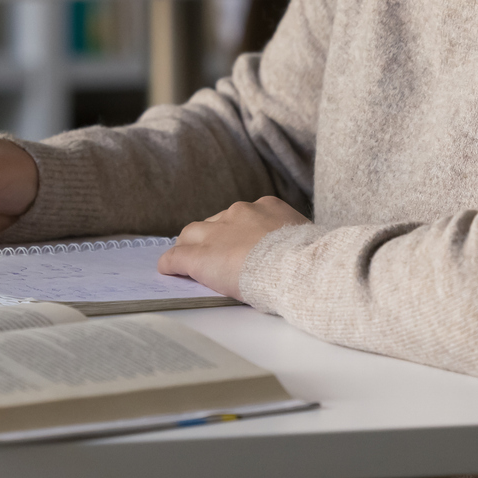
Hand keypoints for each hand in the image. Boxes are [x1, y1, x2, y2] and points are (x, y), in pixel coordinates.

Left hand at [157, 197, 309, 299]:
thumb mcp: (307, 239)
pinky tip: (168, 270)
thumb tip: (301, 249)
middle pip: (215, 222)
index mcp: (267, 207)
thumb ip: (294, 238)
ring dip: (188, 246)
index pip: (242, 216)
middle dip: (211, 236)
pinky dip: (171, 264)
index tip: (238, 243)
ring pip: (192, 235)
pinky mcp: (200, 257)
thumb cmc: (310, 258)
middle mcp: (239, 213)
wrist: (296, 268)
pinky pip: (177, 258)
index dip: (237, 231)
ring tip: (184, 258)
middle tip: (210, 251)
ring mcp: (217, 233)